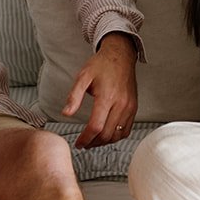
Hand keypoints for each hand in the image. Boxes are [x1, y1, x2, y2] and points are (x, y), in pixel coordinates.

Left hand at [62, 32, 138, 148]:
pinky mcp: (133, 108)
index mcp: (107, 97)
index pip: (96, 127)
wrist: (121, 55)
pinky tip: (107, 135)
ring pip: (118, 134)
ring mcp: (129, 107)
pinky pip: (127, 129)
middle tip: (84, 144)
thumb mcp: (83, 77)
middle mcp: (120, 104)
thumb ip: (74, 96)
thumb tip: (66, 113)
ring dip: (104, 142)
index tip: (79, 143)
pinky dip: (116, 136)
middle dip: (93, 143)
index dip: (85, 138)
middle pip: (107, 134)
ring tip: (94, 141)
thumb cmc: (101, 65)